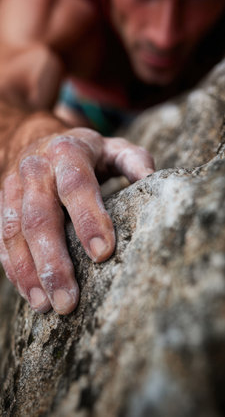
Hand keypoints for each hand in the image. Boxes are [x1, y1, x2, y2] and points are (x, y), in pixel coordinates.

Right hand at [0, 128, 154, 314]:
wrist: (32, 138)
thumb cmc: (82, 152)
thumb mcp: (111, 147)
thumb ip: (133, 161)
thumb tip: (152, 181)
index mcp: (67, 152)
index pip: (77, 185)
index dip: (88, 218)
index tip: (103, 254)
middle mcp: (35, 169)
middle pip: (40, 216)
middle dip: (54, 261)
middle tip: (68, 300)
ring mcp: (12, 188)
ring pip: (15, 232)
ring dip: (28, 272)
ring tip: (46, 305)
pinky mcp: (1, 205)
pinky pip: (2, 240)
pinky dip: (14, 269)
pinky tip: (30, 294)